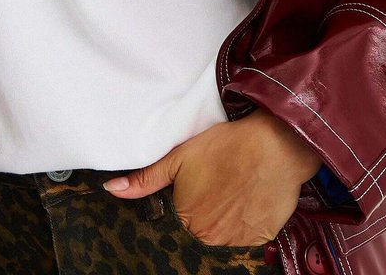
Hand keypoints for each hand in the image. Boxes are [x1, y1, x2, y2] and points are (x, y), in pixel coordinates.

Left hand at [101, 107, 322, 246]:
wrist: (275, 144)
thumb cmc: (226, 146)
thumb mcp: (180, 157)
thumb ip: (146, 178)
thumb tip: (111, 189)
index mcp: (188, 220)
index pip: (184, 217)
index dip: (194, 196)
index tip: (207, 180)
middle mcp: (210, 238)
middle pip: (204, 227)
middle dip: (210, 206)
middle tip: (223, 180)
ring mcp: (238, 240)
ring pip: (227, 231)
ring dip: (230, 214)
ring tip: (239, 185)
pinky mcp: (263, 237)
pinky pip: (250, 233)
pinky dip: (251, 218)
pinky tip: (253, 194)